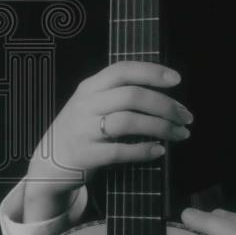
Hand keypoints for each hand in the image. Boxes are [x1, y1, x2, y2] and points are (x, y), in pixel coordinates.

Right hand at [23, 61, 192, 221]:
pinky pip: (119, 151)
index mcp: (90, 87)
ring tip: (180, 134)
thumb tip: (166, 94)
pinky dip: (143, 150)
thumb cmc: (81, 129)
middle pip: (132, 96)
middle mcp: (85, 104)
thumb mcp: (92, 103)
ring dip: (160, 127)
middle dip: (165, 105)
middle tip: (186, 117)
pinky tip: (159, 151)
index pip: (123, 70)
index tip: (177, 79)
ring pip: (128, 121)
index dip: (151, 72)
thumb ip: (120, 94)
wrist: (49, 164)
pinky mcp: (85, 155)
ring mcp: (83, 130)